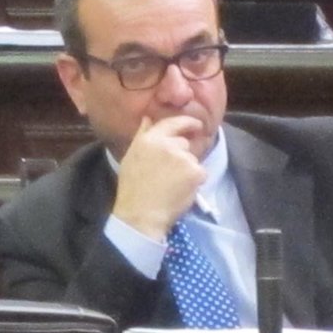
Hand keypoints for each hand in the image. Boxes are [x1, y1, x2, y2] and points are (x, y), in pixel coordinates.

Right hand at [113, 116, 206, 239]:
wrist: (142, 214)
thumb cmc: (133, 189)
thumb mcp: (131, 157)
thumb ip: (142, 135)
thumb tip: (148, 118)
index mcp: (150, 139)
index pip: (173, 123)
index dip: (187, 122)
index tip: (197, 125)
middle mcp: (167, 144)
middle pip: (184, 144)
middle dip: (181, 155)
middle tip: (169, 174)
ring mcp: (183, 157)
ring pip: (193, 159)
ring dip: (188, 169)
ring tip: (173, 184)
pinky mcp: (195, 171)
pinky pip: (201, 173)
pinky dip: (195, 181)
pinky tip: (182, 190)